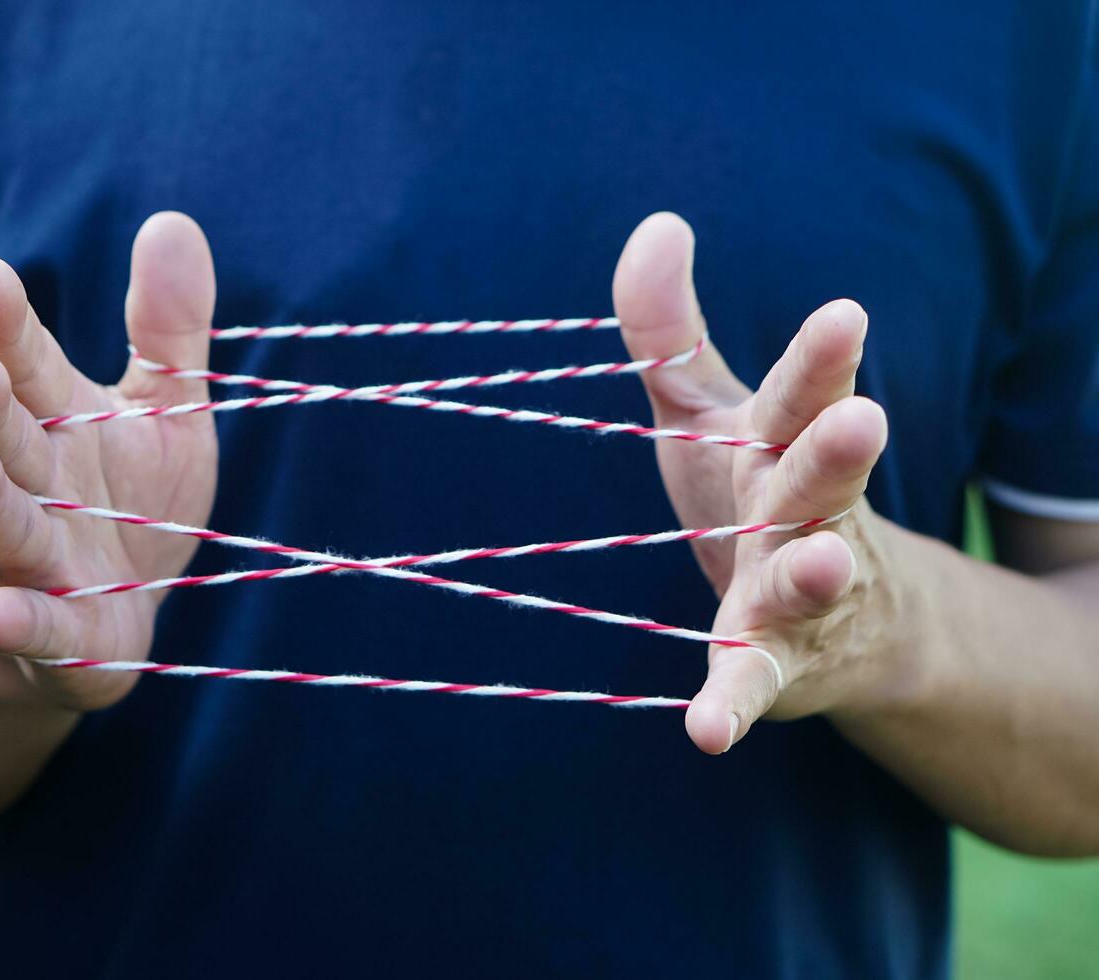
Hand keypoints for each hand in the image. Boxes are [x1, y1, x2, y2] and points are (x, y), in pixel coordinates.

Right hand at [0, 212, 217, 710]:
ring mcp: (35, 562)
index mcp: (54, 422)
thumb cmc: (129, 503)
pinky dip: (16, 620)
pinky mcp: (58, 635)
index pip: (25, 365)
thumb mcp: (163, 412)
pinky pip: (37, 628)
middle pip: (4, 440)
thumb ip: (167, 330)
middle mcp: (32, 485)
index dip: (6, 326)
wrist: (107, 619)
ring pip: (3, 526)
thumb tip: (172, 222)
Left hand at [612, 213, 894, 753]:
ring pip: (807, 581)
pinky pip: (754, 684)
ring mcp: (796, 595)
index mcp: (784, 446)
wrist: (836, 616)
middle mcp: (803, 515)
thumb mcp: (710, 411)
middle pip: (819, 481)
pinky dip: (733, 704)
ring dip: (812, 571)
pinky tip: (705, 733)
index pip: (803, 397)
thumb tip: (656, 223)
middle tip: (864, 420)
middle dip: (838, 452)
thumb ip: (671, 332)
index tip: (846, 314)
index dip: (822, 360)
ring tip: (821, 559)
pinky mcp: (775, 665)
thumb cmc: (755, 492)